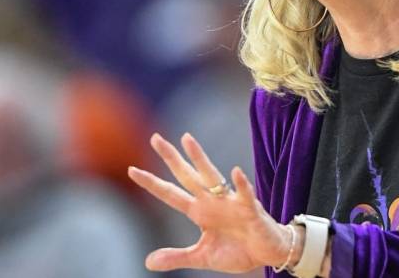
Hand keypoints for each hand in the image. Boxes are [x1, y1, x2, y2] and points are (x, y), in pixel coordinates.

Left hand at [127, 132, 290, 272]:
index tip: (132, 170)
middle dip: (171, 158)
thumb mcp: (202, 257)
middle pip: (187, 176)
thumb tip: (148, 262)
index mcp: (199, 212)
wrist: (266, 254)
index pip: (170, 194)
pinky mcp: (250, 209)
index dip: (152, 183)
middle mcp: (211, 202)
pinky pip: (245, 194)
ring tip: (188, 141)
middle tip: (155, 138)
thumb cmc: (237, 251)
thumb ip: (177, 256)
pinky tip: (235, 172)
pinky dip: (241, 184)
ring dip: (200, 159)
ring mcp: (230, 203)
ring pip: (212, 176)